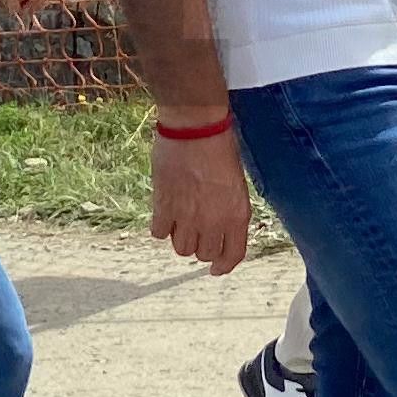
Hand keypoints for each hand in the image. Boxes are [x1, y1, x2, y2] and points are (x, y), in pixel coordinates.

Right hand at [150, 124, 252, 274]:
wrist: (195, 127)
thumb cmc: (220, 146)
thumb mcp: (236, 183)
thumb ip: (229, 210)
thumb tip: (218, 227)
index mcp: (237, 214)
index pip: (232, 255)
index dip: (223, 266)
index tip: (216, 269)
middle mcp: (213, 221)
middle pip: (204, 255)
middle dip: (201, 247)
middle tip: (196, 232)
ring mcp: (187, 216)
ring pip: (181, 249)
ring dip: (181, 239)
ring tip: (180, 222)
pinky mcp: (164, 207)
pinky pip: (159, 233)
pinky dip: (161, 227)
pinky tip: (164, 214)